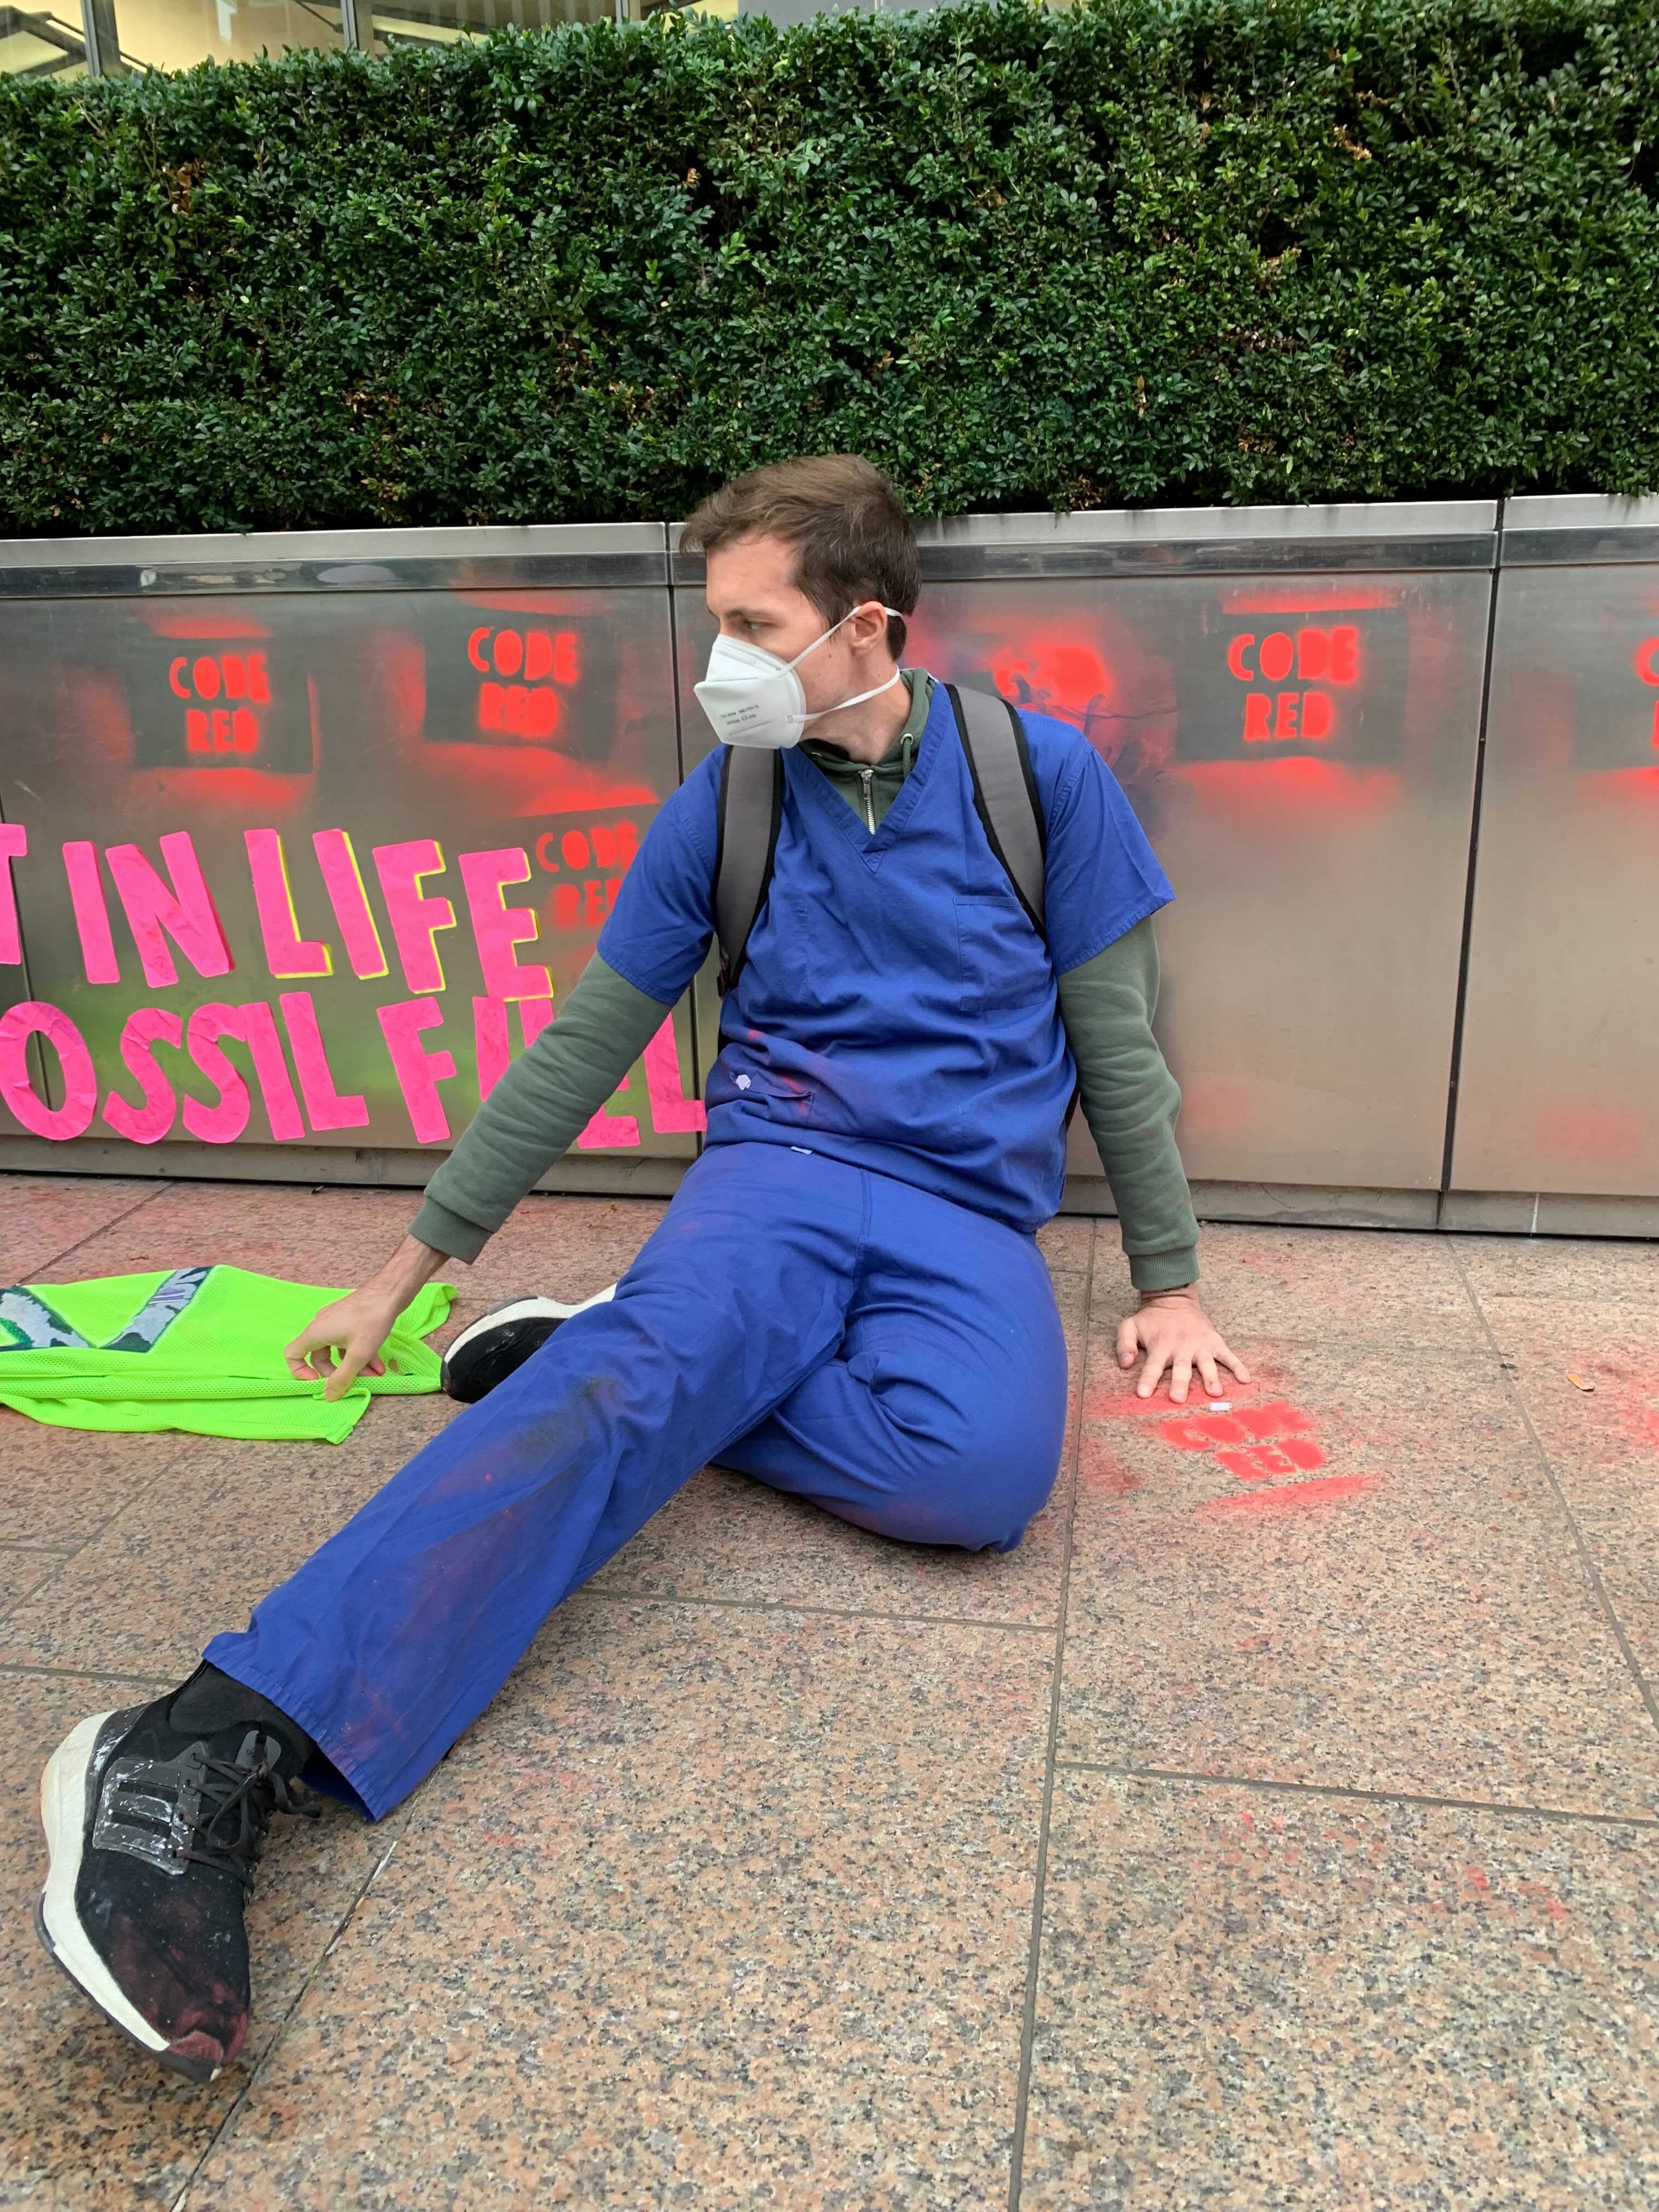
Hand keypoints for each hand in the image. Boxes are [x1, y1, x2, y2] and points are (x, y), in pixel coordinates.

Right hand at [284, 1286, 401, 1401]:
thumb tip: (329, 1396)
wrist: (390, 1291)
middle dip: (338, 1373)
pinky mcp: (349, 1319)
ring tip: (375, 1375)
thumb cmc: (371, 1320)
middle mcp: (321, 1326)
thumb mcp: (358, 1355)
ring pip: (338, 1351)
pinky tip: (378, 1364)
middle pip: (319, 1357)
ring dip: (355, 1366)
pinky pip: (348, 1341)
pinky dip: (360, 1353)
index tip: (317, 1382)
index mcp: (315, 1333)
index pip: (292, 1354)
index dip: (299, 1372)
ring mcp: (335, 1321)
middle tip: (356, 1382)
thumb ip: (342, 1378)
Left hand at [1116, 1285, 1249, 1403]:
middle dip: (1179, 1383)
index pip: (1152, 1366)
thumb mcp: (1129, 1326)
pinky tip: (1245, 1379)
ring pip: (1206, 1364)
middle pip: (1180, 1368)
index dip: (1147, 1380)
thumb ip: (1124, 1344)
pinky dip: (1238, 1366)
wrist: (1173, 1298)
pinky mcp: (1215, 1342)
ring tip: (1215, 1392)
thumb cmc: (1151, 1319)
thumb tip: (1125, 1364)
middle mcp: (1181, 1347)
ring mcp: (1200, 1345)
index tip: (1142, 1394)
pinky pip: (1228, 1355)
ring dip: (1210, 1378)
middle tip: (1178, 1398)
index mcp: (1160, 1346)